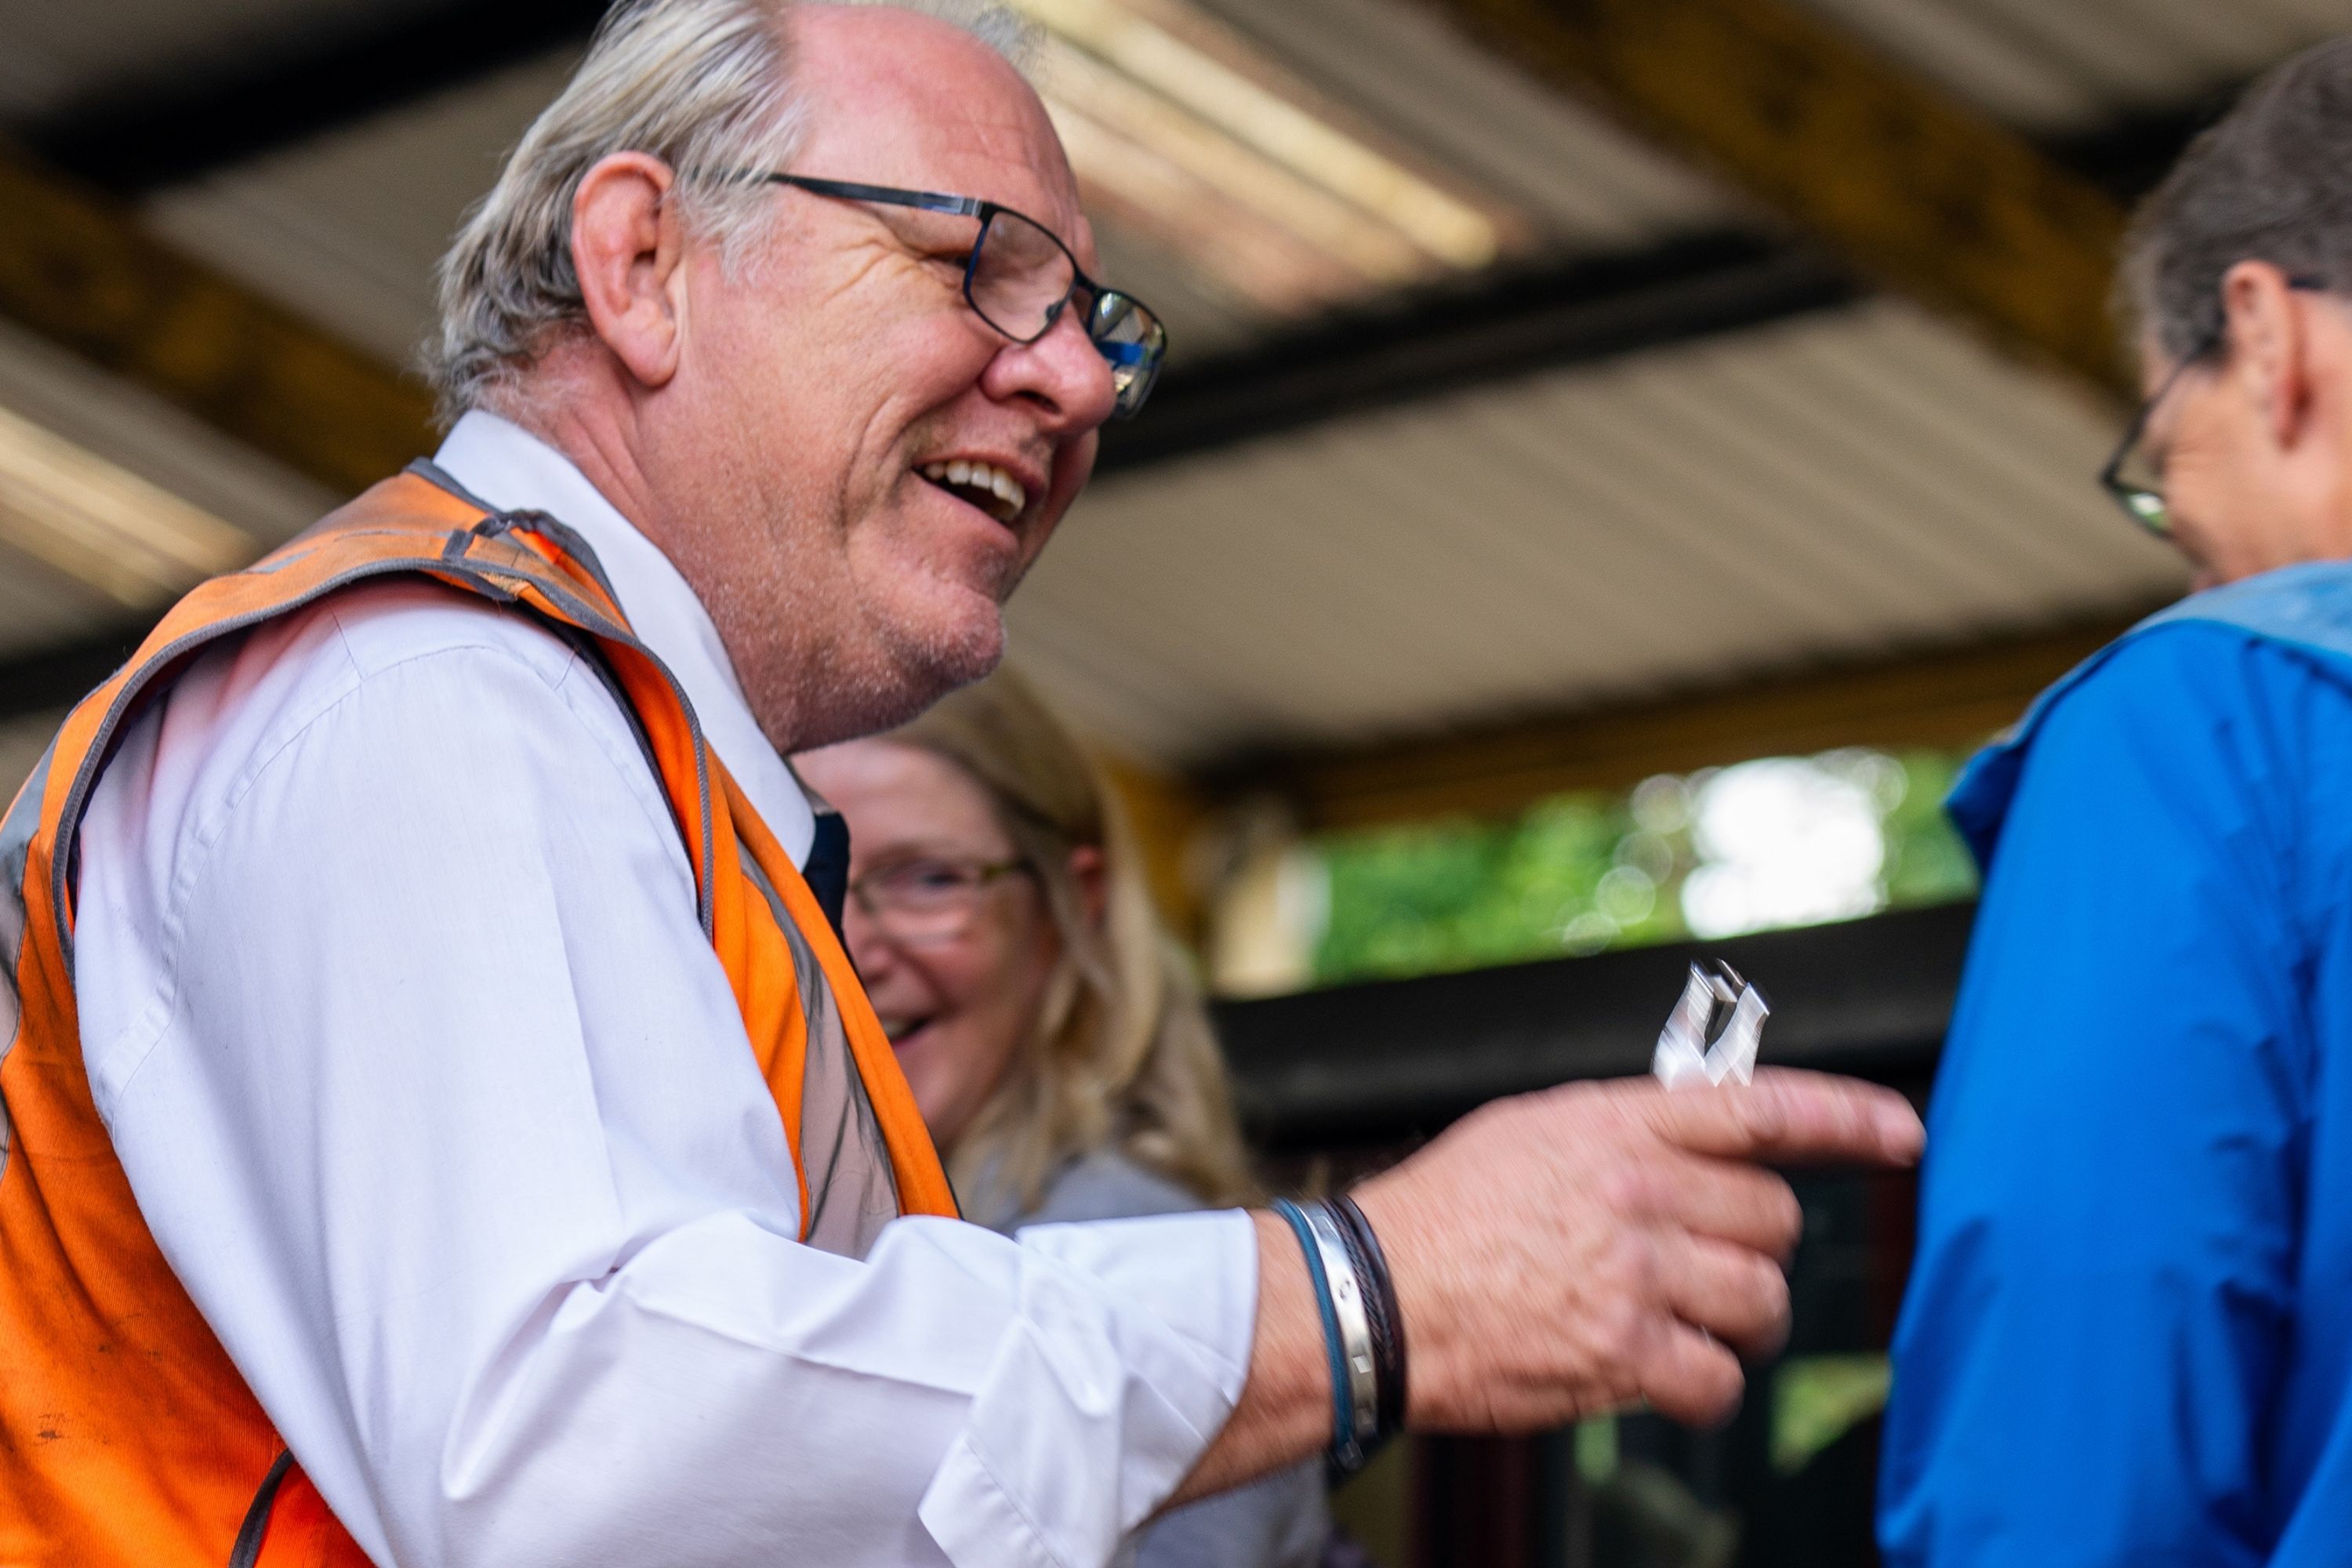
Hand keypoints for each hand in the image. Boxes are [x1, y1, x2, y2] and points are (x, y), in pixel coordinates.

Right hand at [1353, 1067, 1922, 1429]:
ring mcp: (1633, 1270)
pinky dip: (1701, 1387)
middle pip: (1773, 1221)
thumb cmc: (1440, 1215)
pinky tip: (1657, 1375)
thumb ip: (1621, 1129)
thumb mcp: (1529, 1133)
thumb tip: (1697, 1137)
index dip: (1848, 1117)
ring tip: (1683, 1327)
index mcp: (1616, 1122)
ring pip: (1761, 1301)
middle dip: (1753, 1252)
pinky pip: (1717, 1380)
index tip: (1904, 1133)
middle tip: (1707, 1270)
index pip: (1760, 1108)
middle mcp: (1637, 1187)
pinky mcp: (1622, 1349)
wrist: (1369, 1296)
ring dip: (1738, 1324)